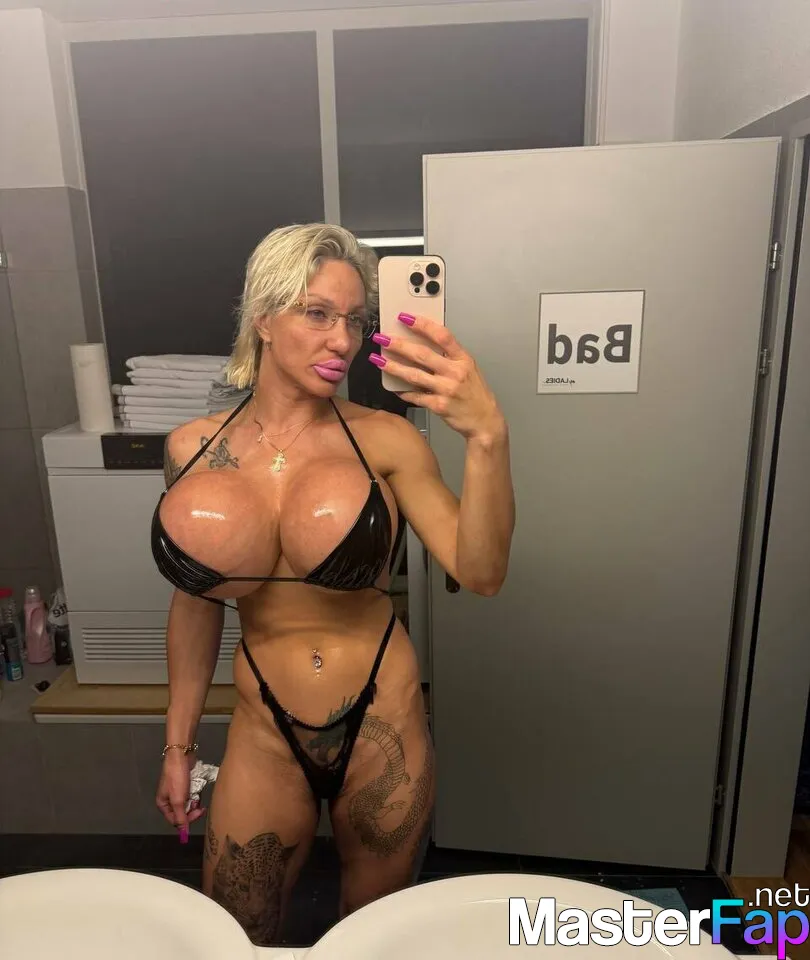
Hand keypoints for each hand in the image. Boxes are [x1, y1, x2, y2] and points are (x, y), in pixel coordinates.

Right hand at [156, 750, 205, 839]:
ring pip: (188, 804)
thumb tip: (183, 832)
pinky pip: (191, 795)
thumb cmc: (177, 778)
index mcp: (163, 804)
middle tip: (200, 806)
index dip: (186, 820)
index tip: (197, 814)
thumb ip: (180, 817)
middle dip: (192, 810)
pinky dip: (195, 794)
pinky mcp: (185, 785)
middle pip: (182, 813)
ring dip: (194, 802)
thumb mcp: (178, 799)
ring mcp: (177, 792)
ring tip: (197, 795)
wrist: (181, 756)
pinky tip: (198, 790)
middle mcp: (169, 800)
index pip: (175, 820)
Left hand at [371, 313, 505, 441]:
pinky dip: (403, 391)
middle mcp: (455, 372)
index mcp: (463, 359)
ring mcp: (446, 390)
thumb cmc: (475, 394)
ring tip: (378, 360)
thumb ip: (450, 356)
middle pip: (423, 354)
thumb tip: (423, 343)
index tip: (405, 318)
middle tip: (382, 338)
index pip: (442, 336)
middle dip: (399, 345)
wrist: (485, 421)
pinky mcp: (439, 406)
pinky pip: (416, 396)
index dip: (423, 325)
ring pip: (414, 375)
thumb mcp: (469, 368)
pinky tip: (393, 387)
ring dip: (393, 367)